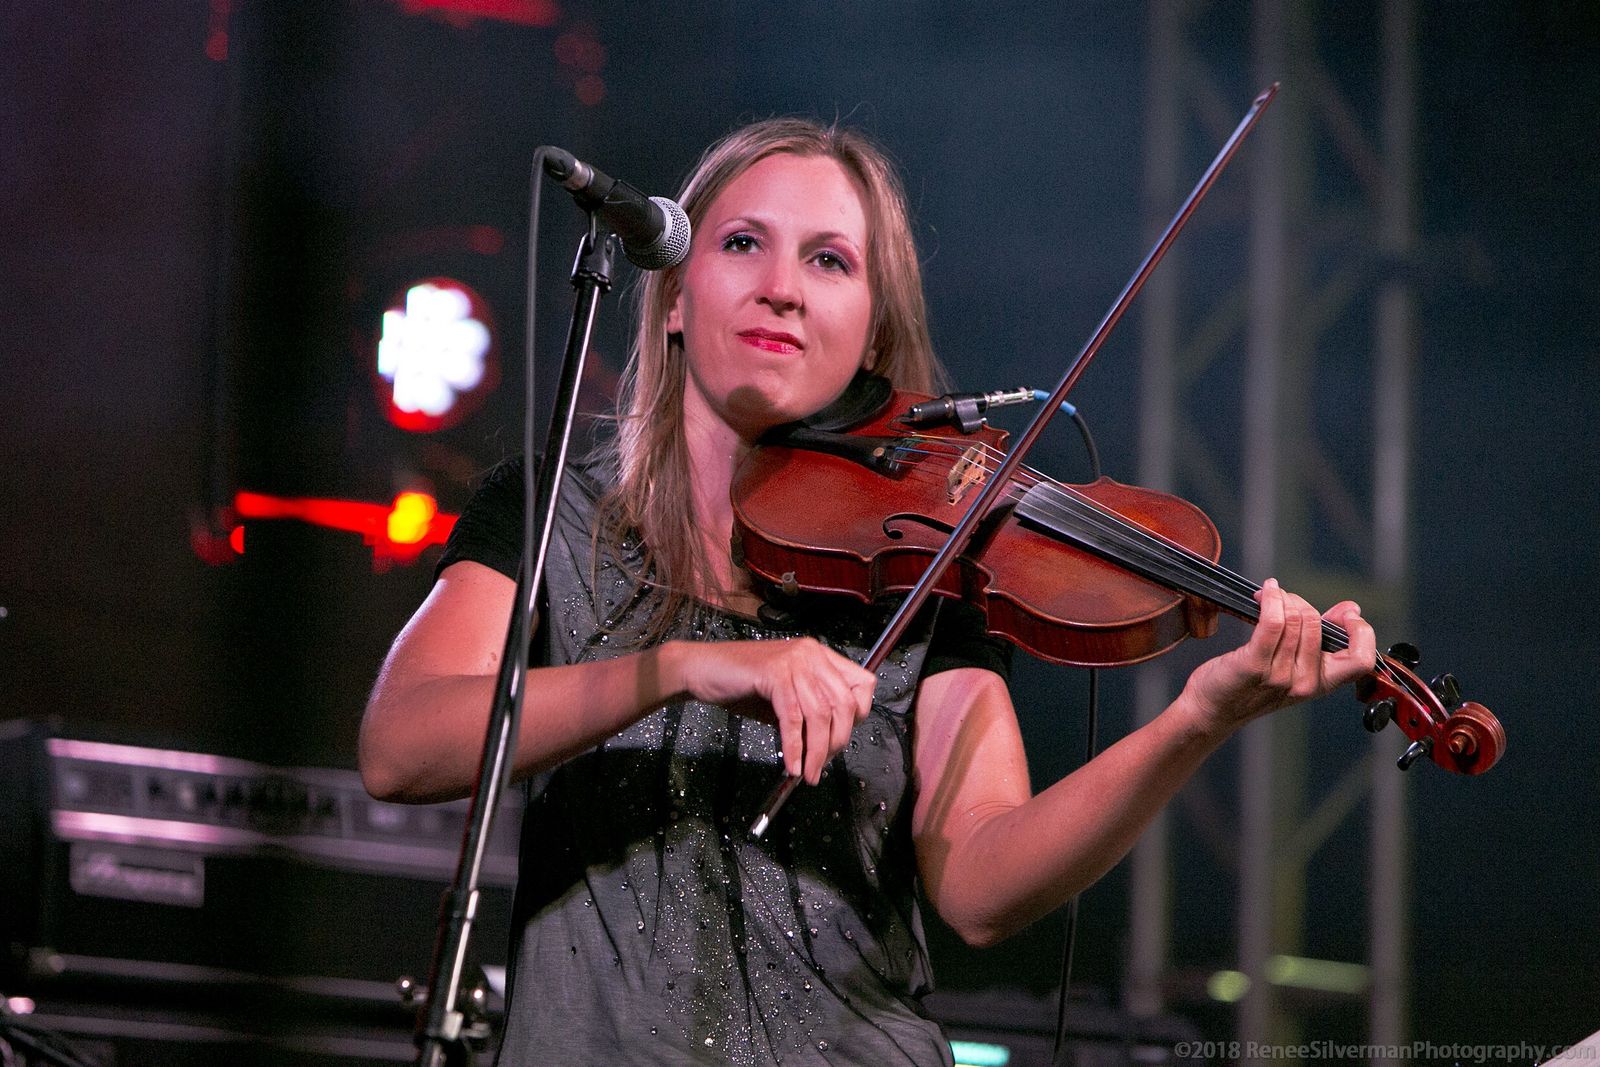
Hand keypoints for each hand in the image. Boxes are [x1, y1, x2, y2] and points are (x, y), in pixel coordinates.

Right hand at [669, 638, 876, 784]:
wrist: (700, 670)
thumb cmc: (741, 685)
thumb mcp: (785, 699)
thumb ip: (809, 714)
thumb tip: (829, 746)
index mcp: (819, 656)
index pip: (863, 683)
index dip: (859, 715)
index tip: (842, 739)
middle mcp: (811, 653)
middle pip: (845, 703)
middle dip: (837, 741)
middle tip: (822, 764)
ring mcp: (793, 661)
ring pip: (820, 713)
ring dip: (816, 751)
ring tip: (808, 773)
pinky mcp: (774, 673)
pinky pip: (793, 718)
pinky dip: (793, 746)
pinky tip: (791, 764)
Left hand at [1179, 579, 1375, 736]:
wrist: (1213, 710)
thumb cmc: (1251, 686)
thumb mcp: (1294, 668)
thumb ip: (1321, 640)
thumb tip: (1352, 610)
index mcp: (1321, 684)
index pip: (1363, 660)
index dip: (1361, 631)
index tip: (1345, 614)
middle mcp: (1305, 683)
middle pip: (1317, 624)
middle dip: (1301, 602)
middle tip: (1283, 601)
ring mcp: (1280, 676)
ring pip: (1295, 619)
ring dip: (1281, 598)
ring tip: (1268, 597)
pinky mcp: (1255, 665)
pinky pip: (1273, 621)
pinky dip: (1271, 599)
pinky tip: (1265, 592)